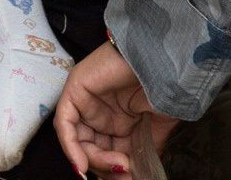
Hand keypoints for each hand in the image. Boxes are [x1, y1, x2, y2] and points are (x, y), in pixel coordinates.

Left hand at [55, 43, 178, 176]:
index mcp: (118, 119)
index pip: (107, 151)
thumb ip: (141, 151)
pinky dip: (70, 147)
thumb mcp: (155, 128)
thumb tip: (133, 175)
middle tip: (126, 171)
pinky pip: (65, 123)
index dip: (115, 168)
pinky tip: (82, 165)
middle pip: (91, 148)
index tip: (131, 176)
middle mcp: (100, 112)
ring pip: (78, 140)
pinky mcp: (75, 89)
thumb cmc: (165, 88)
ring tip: (117, 164)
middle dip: (106, 166)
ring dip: (94, 160)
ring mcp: (87, 101)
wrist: (165, 62)